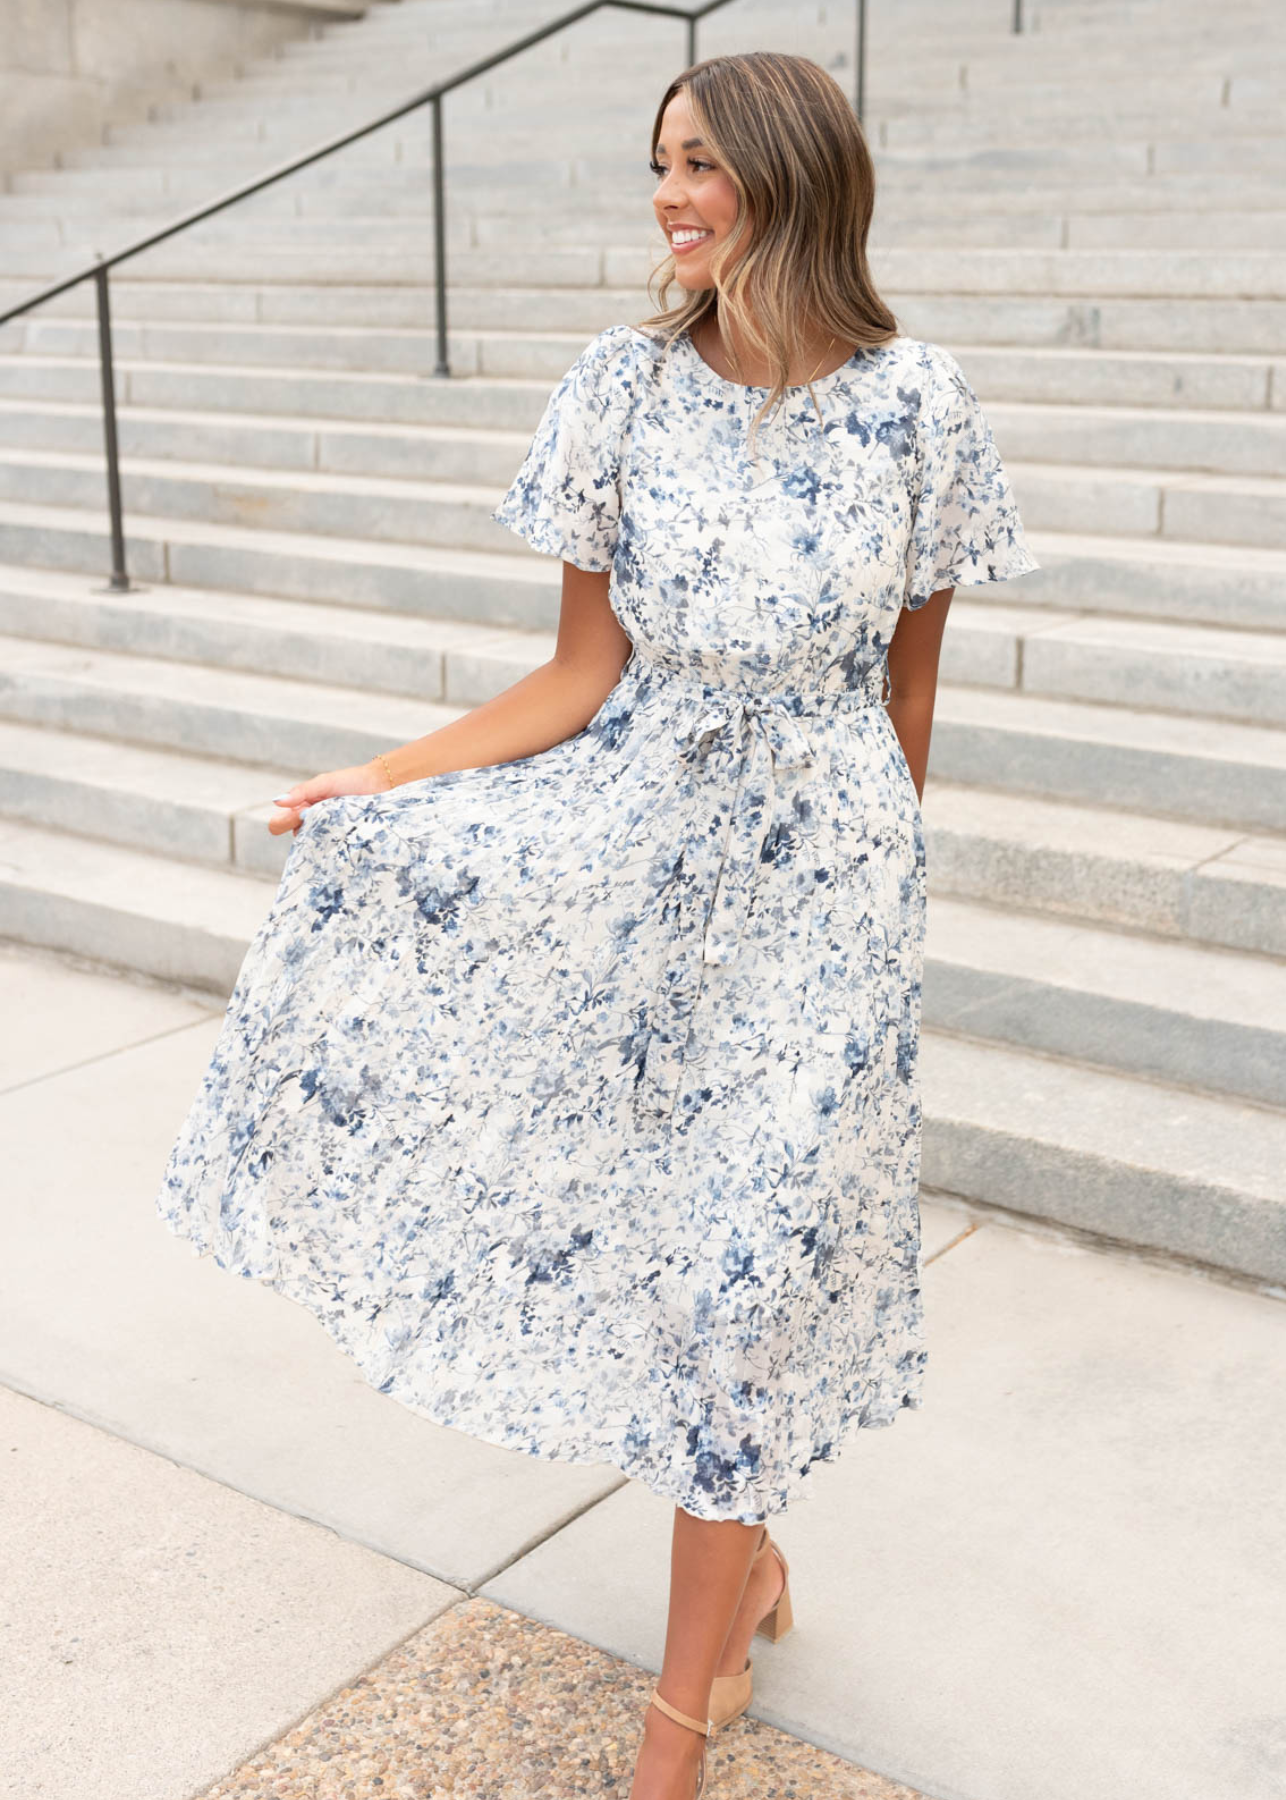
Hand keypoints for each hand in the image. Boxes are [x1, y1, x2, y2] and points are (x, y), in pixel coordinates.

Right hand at [268, 759, 390, 835]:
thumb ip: (302, 792)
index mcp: (301, 808)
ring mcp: (327, 834)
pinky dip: (332, 847)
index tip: (298, 816)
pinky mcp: (342, 842)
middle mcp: (311, 823)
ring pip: (311, 845)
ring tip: (336, 825)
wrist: (380, 785)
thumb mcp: (324, 783)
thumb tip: (276, 801)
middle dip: (301, 830)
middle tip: (319, 818)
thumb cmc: (350, 781)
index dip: (283, 823)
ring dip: (318, 839)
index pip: (279, 823)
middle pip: (294, 836)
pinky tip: (341, 839)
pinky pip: (330, 851)